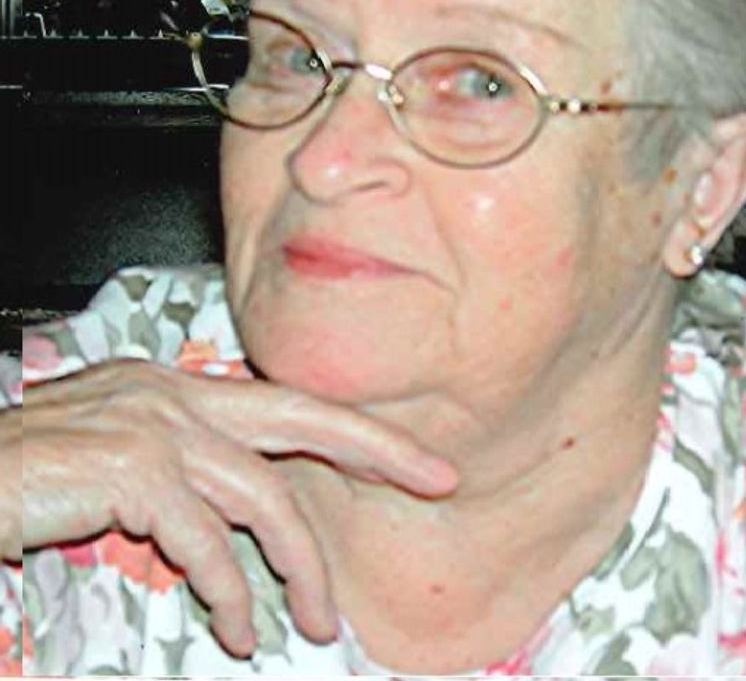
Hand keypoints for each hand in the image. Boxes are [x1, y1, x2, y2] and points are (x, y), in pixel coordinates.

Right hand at [18, 359, 456, 657]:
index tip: (414, 458)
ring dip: (298, 565)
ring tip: (314, 622)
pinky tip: (238, 626)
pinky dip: (231, 590)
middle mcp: (176, 393)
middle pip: (303, 416)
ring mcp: (155, 424)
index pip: (289, 402)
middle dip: (378, 446)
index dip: (358, 429)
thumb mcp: (127, 458)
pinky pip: (205, 539)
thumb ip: (189, 471)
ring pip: (262, 494)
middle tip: (436, 479)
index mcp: (183, 388)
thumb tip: (243, 517)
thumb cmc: (38, 475)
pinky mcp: (130, 466)